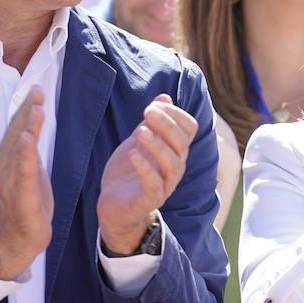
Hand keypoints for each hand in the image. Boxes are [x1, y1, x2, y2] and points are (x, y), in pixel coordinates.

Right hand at [0, 87, 53, 280]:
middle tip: (37, 90)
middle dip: (26, 111)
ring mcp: (11, 182)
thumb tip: (33, 123)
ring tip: (35, 108)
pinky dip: (26, 155)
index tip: (36, 88)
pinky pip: (24, 173)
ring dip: (27, 127)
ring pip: (19, 149)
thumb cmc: (26, 203)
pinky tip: (29, 139)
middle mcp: (4, 168)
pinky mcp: (22, 197)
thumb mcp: (30, 170)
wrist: (20, 239)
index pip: (17, 129)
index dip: (25, 109)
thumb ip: (30, 148)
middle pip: (16, 134)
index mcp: (7, 160)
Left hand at [98, 94, 198, 253]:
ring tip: (140, 131)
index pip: (189, 128)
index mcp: (175, 150)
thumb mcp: (139, 141)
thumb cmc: (129, 172)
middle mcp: (175, 166)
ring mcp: (165, 184)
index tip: (155, 104)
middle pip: (182, 143)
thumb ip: (152, 122)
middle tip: (147, 111)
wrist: (114, 205)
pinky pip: (153, 184)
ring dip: (158, 145)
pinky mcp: (150, 200)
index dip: (176, 114)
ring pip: (172, 164)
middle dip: (166, 125)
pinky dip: (145, 169)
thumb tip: (164, 96)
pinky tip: (133, 154)